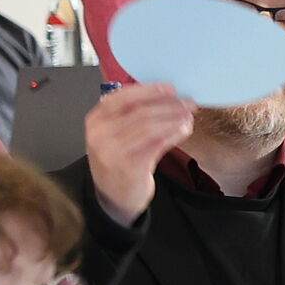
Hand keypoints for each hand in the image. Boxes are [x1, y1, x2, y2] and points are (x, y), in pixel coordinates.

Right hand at [79, 79, 196, 226]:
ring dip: (174, 118)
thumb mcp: (113, 133)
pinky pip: (157, 144)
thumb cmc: (118, 159)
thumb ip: (129, 113)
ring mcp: (113, 152)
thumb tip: (163, 93)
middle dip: (168, 105)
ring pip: (150, 126)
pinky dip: (174, 134)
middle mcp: (101, 135)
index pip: (123, 97)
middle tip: (187, 103)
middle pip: (140, 111)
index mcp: (96, 120)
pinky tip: (184, 129)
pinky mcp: (129, 167)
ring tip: (188, 116)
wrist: (113, 195)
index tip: (170, 88)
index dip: (150, 90)